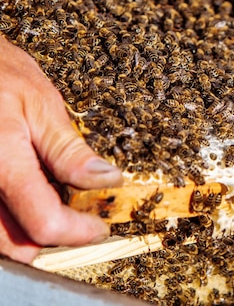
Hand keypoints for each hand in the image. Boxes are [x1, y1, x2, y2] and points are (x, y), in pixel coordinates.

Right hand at [0, 36, 121, 262]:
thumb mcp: (41, 105)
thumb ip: (69, 151)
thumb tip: (107, 180)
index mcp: (1, 163)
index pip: (44, 223)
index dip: (78, 233)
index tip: (99, 228)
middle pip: (14, 243)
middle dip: (52, 242)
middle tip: (80, 223)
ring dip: (26, 235)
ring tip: (57, 210)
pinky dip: (7, 222)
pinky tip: (28, 200)